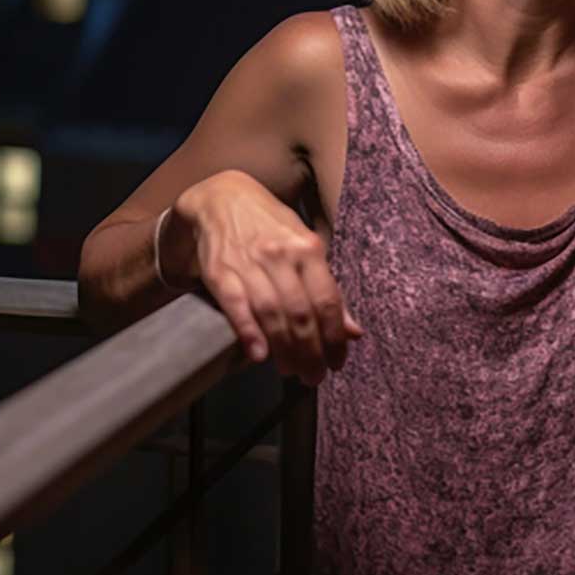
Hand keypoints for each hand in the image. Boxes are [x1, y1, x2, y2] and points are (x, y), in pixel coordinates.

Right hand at [165, 170, 364, 385]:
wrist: (222, 198)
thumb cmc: (270, 226)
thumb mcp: (304, 246)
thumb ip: (327, 288)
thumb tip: (354, 331)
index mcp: (307, 247)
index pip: (327, 300)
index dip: (335, 337)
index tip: (337, 362)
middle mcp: (280, 255)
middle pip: (300, 313)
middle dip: (311, 352)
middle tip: (314, 376)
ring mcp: (249, 263)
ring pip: (272, 313)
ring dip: (284, 349)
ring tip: (292, 371)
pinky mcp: (220, 272)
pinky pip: (236, 305)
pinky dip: (249, 332)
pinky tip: (259, 355)